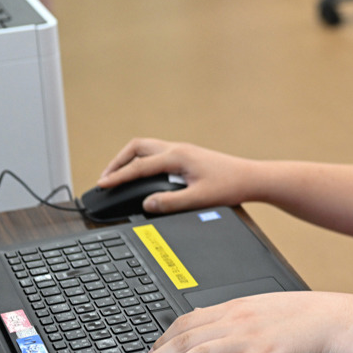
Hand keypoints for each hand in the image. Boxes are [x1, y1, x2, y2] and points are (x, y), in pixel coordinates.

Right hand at [97, 138, 258, 213]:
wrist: (251, 178)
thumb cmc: (230, 186)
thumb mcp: (199, 199)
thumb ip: (171, 203)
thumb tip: (147, 204)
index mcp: (177, 156)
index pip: (138, 166)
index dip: (117, 177)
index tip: (101, 185)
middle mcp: (178, 149)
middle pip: (137, 147)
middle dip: (118, 161)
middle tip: (105, 178)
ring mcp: (183, 150)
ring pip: (147, 147)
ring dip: (129, 159)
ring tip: (118, 176)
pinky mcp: (188, 155)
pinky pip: (156, 152)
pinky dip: (142, 160)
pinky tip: (142, 174)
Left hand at [148, 291, 352, 352]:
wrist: (340, 320)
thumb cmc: (311, 318)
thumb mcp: (270, 311)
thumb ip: (242, 319)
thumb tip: (216, 327)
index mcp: (240, 307)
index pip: (188, 320)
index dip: (164, 338)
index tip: (152, 352)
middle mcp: (239, 319)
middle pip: (185, 337)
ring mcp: (250, 336)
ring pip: (196, 350)